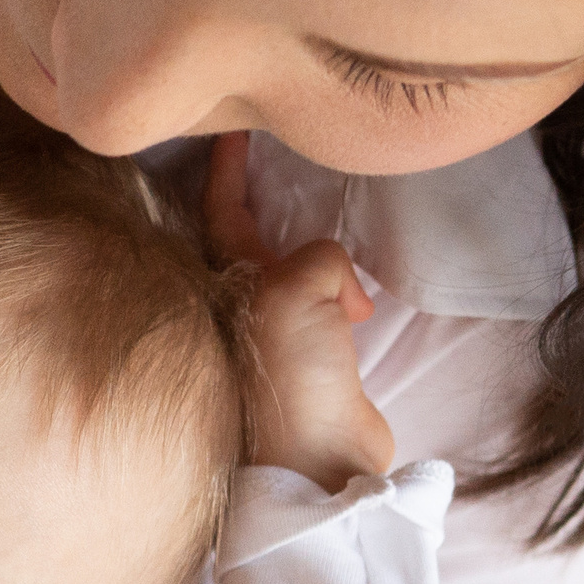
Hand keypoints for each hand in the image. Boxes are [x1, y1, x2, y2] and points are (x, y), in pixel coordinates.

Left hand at [206, 133, 395, 492]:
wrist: (321, 457)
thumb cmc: (292, 374)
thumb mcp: (296, 289)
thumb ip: (316, 256)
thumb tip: (343, 291)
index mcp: (230, 284)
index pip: (221, 209)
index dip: (226, 166)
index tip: (233, 125)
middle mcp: (250, 306)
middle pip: (252, 235)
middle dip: (263, 196)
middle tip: (282, 154)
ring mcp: (283, 334)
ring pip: (294, 270)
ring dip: (310, 247)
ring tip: (332, 223)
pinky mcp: (318, 362)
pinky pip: (328, 307)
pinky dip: (344, 293)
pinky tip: (361, 303)